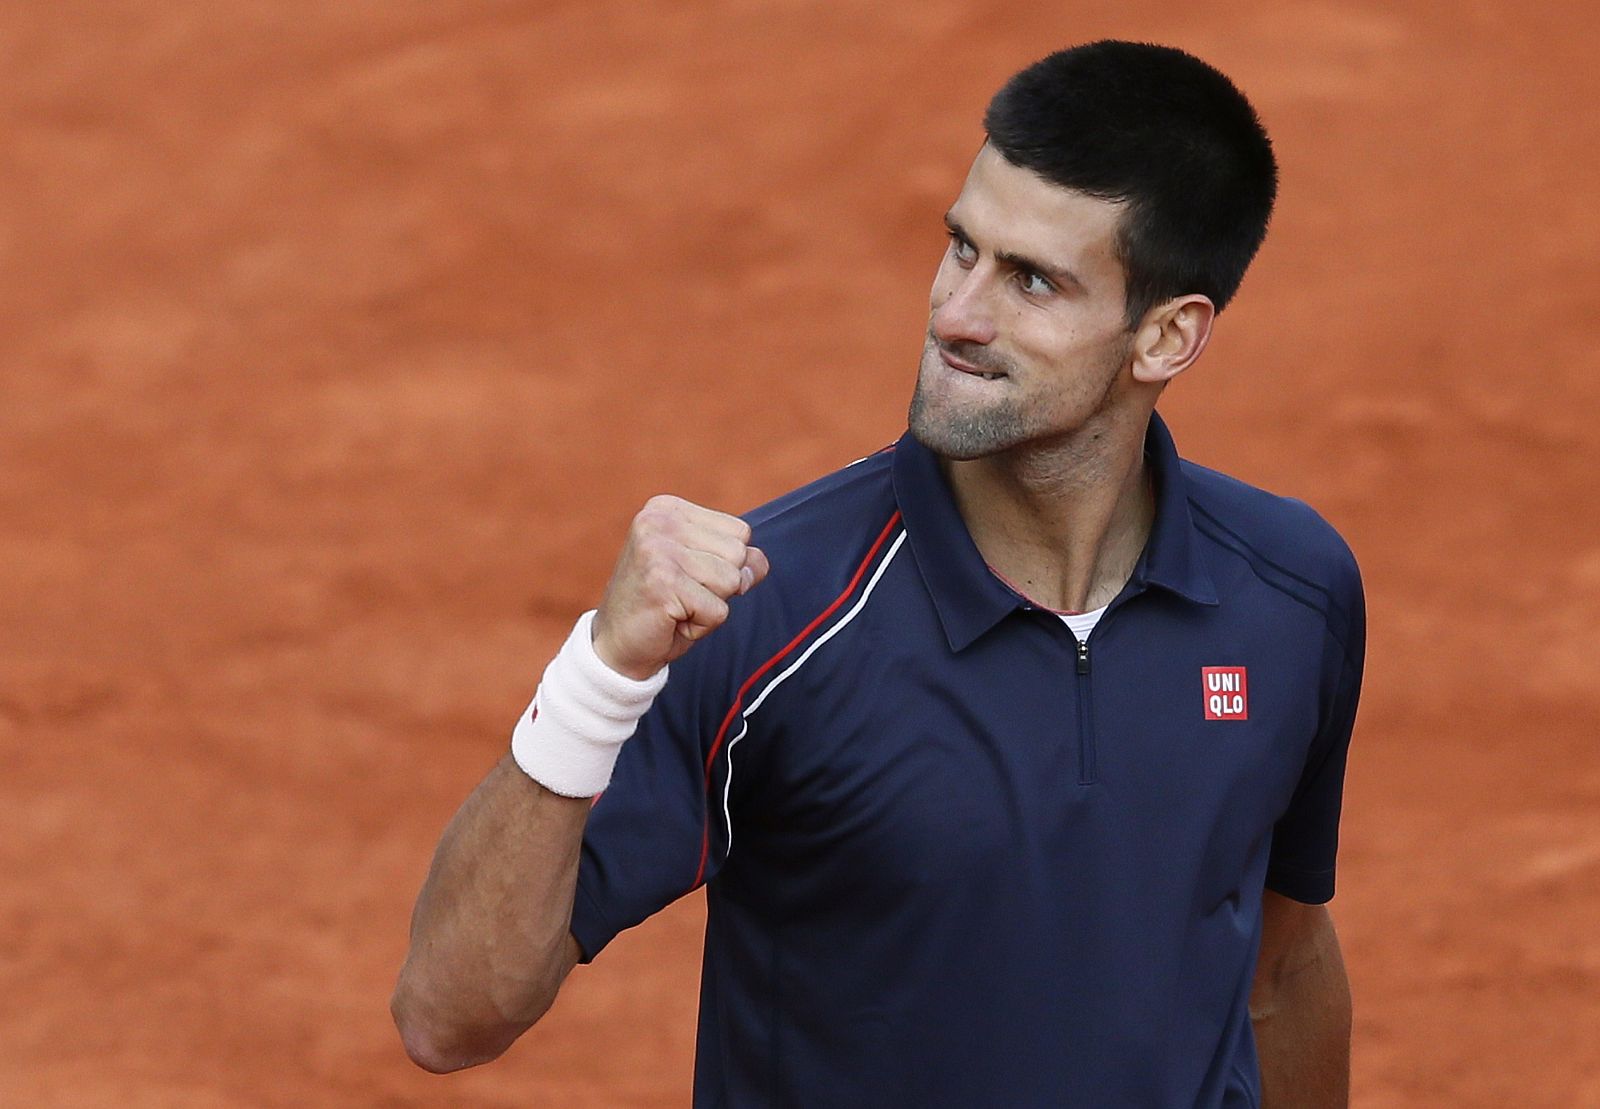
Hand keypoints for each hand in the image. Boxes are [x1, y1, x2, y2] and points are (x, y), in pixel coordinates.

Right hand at [591, 495, 769, 679]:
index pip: (739, 532)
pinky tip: (671, 620)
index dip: (725, 564)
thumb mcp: (702, 572)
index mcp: (668, 509)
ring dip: (711, 606)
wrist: (617, 646)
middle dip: (720, 586)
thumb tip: (759, 563)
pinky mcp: (662, 582)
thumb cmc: (662, 607)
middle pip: (738, 554)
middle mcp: (659, 521)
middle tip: (681, 595)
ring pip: (731, 581)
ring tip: (676, 606)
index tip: (686, 576)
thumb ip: (736, 560)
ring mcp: (658, 549)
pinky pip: (718, 610)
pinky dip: (702, 625)